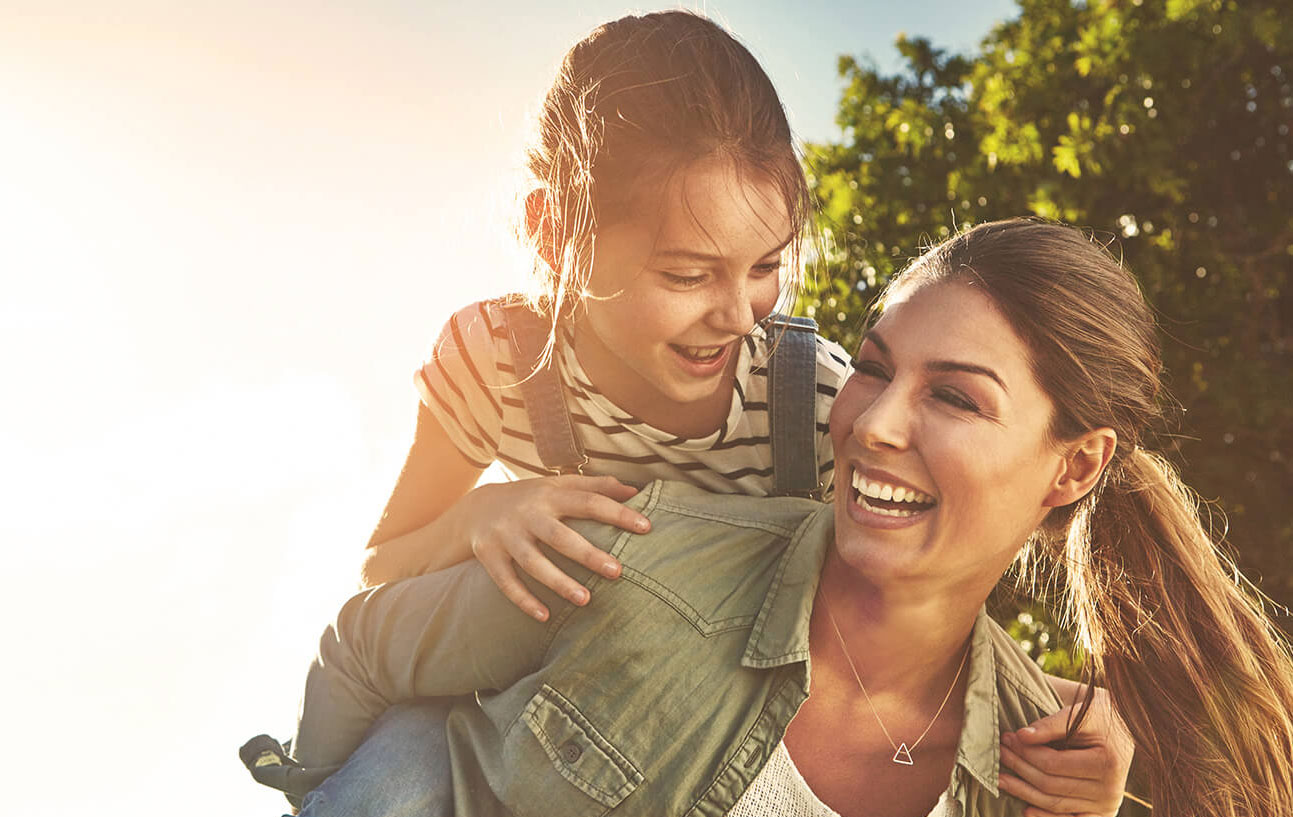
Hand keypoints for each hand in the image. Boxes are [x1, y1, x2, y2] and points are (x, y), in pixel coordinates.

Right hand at [456, 475, 649, 620]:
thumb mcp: (559, 485)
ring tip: (585, 600)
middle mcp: (527, 514)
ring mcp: (506, 535)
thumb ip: (595, 487)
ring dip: (558, 582)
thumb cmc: (532, 499)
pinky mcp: (489, 556)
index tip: (647, 527)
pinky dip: (523, 600)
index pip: (589, 501)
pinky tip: (544, 617)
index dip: (618, 513)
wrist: (476, 507)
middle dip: (588, 554)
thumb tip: (635, 491)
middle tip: (617, 571)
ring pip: (532, 562)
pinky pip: (505, 581)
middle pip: (559, 535)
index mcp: (550, 494)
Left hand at [997, 687, 1133, 816]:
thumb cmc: (1099, 716)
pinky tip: (1025, 810)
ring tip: (1001, 778)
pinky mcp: (1101, 815)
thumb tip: (1021, 735)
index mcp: (1107, 763)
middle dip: (1020, 768)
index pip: (1053, 763)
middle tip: (1000, 753)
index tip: (1008, 737)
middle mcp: (1110, 791)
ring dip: (1024, 792)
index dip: (1026, 752)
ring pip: (1054, 805)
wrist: (1125, 729)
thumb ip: (1051, 725)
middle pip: (1050, 786)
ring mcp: (1106, 806)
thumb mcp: (1080, 714)